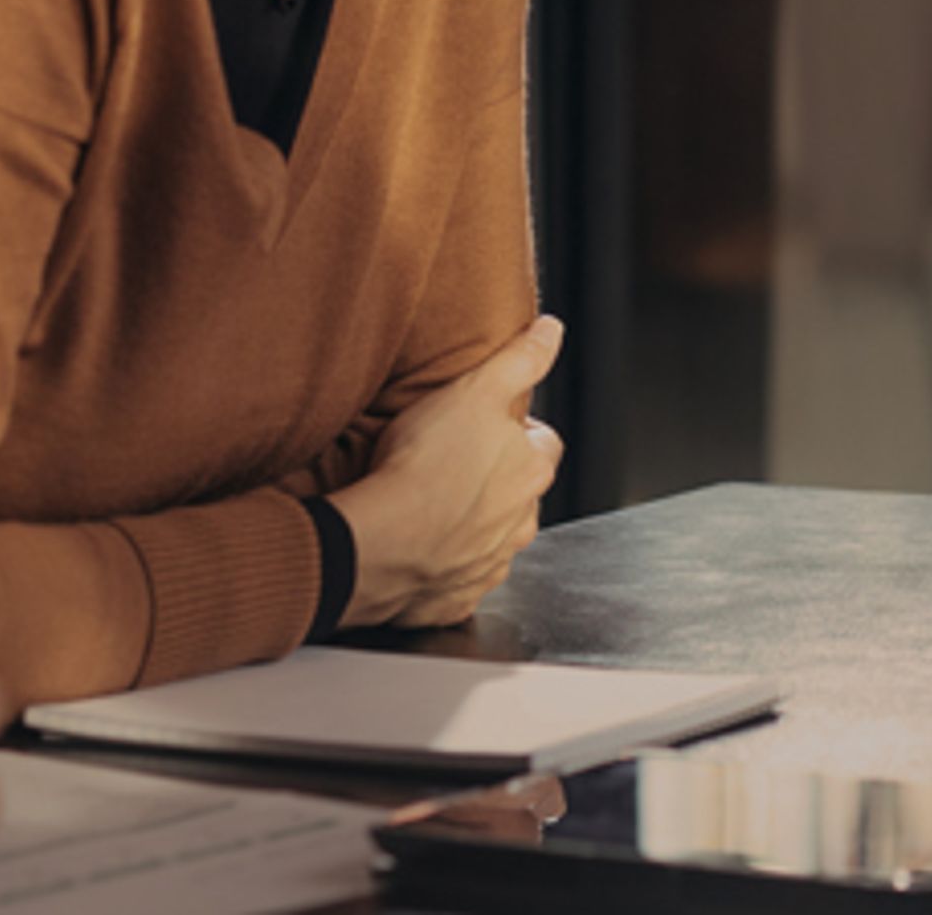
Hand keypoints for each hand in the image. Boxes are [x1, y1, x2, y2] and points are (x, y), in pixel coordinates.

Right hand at [332, 315, 565, 627]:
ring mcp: (489, 565)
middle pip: (518, 495)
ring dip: (469, 525)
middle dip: (493, 480)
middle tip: (449, 464)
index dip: (517, 430)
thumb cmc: (424, 465)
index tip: (487, 424)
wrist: (379, 543)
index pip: (543, 443)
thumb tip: (552, 331)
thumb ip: (519, 360)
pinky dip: (440, 568)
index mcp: (531, 473)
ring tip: (427, 506)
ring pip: (490, 539)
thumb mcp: (475, 390)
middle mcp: (521, 524)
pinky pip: (454, 581)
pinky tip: (414, 550)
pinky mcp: (453, 599)